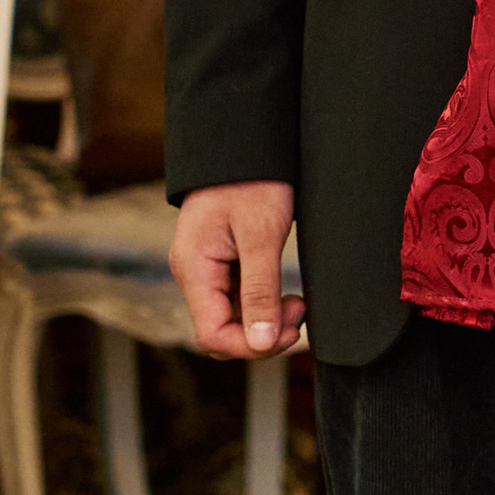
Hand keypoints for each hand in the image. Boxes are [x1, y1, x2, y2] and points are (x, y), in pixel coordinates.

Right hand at [169, 181, 304, 360]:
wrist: (247, 147)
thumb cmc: (252, 182)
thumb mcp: (261, 236)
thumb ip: (259, 290)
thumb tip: (260, 342)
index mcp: (195, 270)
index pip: (212, 336)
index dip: (251, 346)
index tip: (290, 332)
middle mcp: (195, 275)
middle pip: (221, 332)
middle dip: (262, 335)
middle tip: (299, 313)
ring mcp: (207, 271)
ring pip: (232, 319)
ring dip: (266, 320)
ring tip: (298, 302)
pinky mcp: (222, 264)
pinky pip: (239, 300)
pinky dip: (264, 305)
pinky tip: (287, 296)